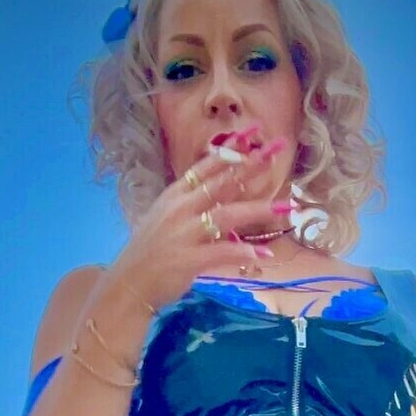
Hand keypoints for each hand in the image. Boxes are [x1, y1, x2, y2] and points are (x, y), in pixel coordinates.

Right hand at [108, 126, 292, 314]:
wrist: (128, 284)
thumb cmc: (149, 252)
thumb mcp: (166, 219)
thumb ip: (192, 206)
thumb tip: (223, 198)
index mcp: (175, 195)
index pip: (207, 165)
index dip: (231, 148)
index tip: (253, 131)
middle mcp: (181, 208)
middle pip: (223, 182)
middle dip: (252, 164)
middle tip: (278, 149)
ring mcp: (185, 233)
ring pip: (228, 214)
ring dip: (259, 209)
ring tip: (286, 207)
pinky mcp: (189, 259)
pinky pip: (222, 252)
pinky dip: (244, 252)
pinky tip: (264, 254)